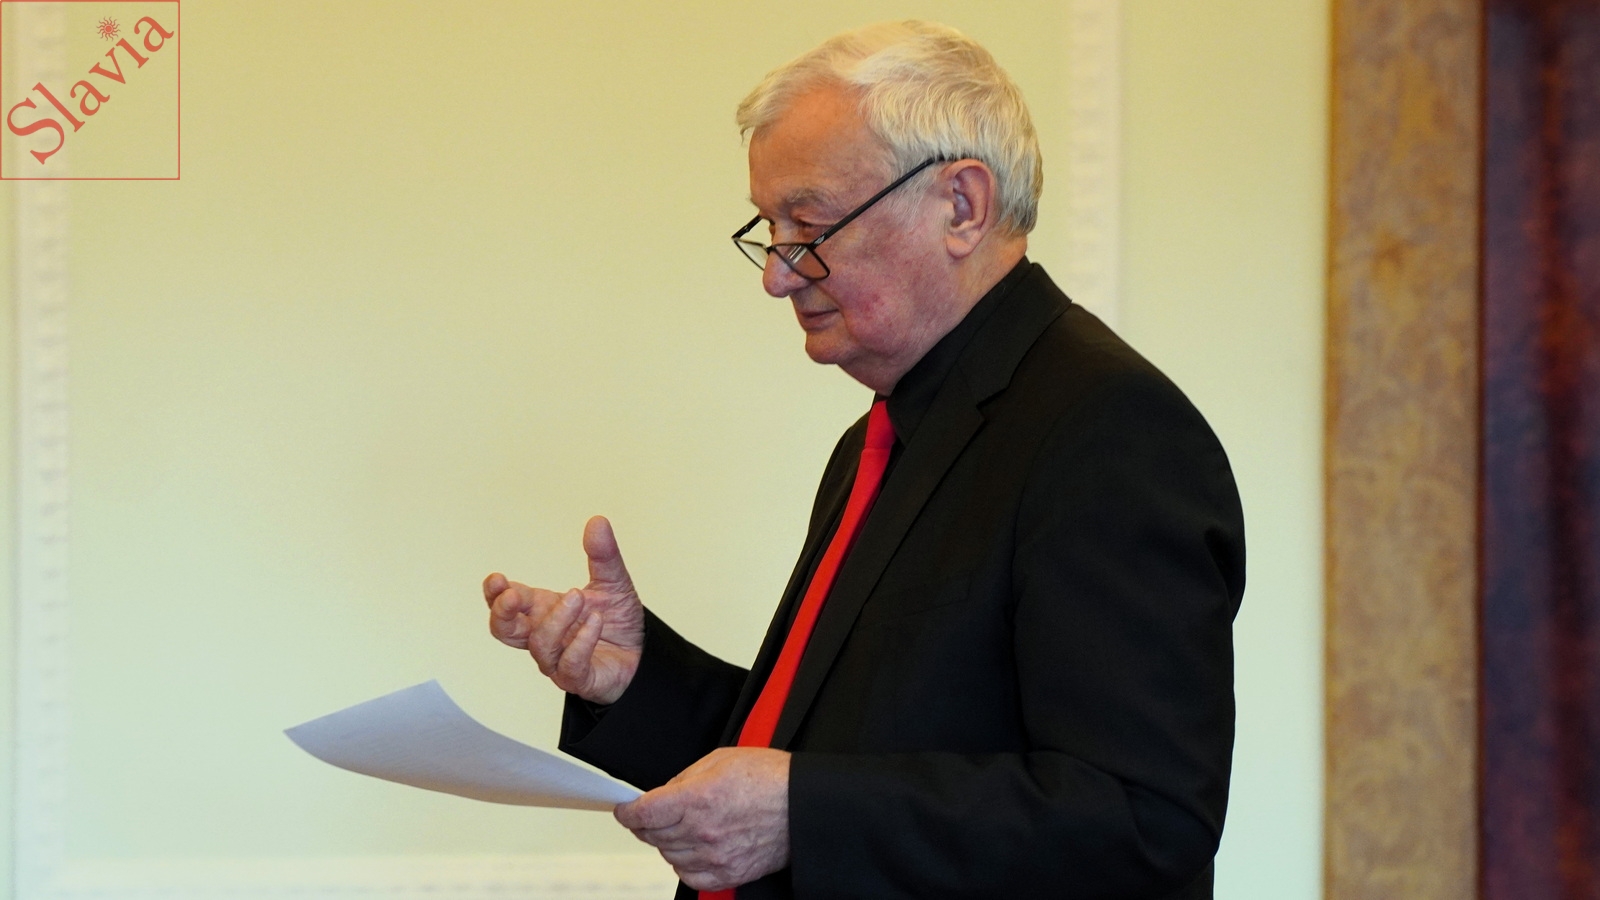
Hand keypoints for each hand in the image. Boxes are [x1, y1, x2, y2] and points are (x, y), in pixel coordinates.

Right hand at [483, 515, 645, 704]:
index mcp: (543, 610)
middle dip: (502, 613)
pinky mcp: (578, 679)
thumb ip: (603, 555)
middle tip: (512, 596)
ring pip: (540, 645)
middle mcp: (544, 635)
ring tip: (579, 597)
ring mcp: (557, 660)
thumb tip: (598, 521)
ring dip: (556, 620)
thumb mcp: (613, 582)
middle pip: (504, 631)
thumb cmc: (617, 621)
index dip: (495, 593)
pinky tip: (595, 622)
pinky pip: (569, 666)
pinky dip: (580, 643)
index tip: (497, 579)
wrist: (644, 655)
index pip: (507, 603)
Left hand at [613, 747, 790, 891]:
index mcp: (698, 799)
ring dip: (666, 842)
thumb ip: (685, 777)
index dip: (628, 811)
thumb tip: (664, 792)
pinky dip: (683, 864)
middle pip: (652, 835)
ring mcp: (715, 856)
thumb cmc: (770, 779)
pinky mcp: (728, 874)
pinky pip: (689, 877)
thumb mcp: (721, 759)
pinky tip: (692, 849)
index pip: (644, 813)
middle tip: (653, 814)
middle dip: (646, 823)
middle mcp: (703, 832)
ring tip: (681, 827)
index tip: (626, 809)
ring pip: (668, 855)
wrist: (802, 806)